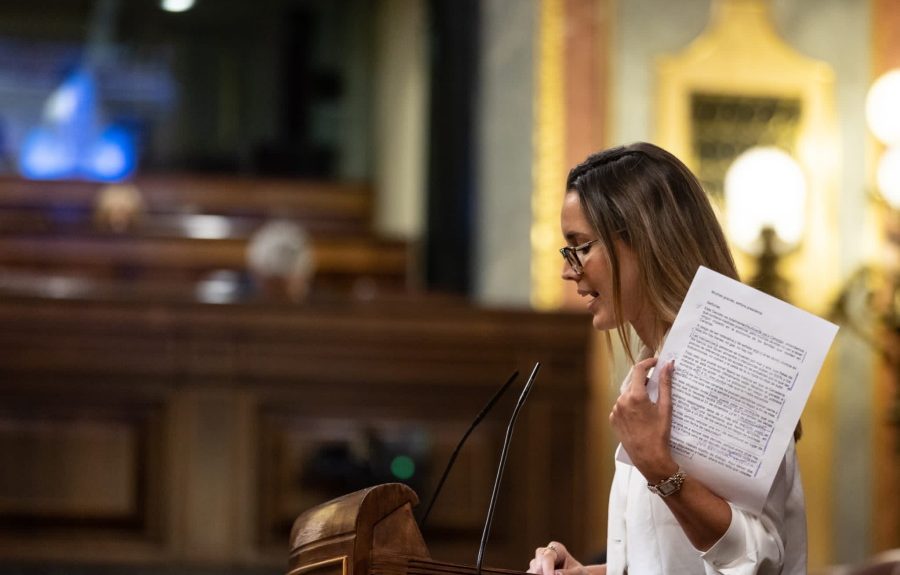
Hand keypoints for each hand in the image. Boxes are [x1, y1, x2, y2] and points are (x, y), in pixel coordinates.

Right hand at [526, 542, 586, 574]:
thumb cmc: (579, 572)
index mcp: (556, 548)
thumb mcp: (579, 572)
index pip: (547, 557)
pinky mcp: (534, 571)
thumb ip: (569, 573)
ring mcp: (537, 561)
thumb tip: (556, 574)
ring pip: (532, 570)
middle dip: (543, 573)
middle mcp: (544, 552)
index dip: (548, 569)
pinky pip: (530, 574)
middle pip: (537, 563)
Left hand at [609, 357, 677, 481]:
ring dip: (636, 393)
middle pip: (633, 382)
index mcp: (635, 396)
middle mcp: (622, 400)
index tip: (656, 362)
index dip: (648, 363)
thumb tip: (668, 366)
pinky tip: (640, 414)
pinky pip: (621, 406)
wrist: (649, 456)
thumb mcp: (666, 407)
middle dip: (644, 381)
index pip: (639, 370)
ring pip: (626, 394)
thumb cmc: (659, 433)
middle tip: (656, 385)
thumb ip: (666, 384)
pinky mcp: (613, 419)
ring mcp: (615, 410)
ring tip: (649, 403)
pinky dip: (629, 405)